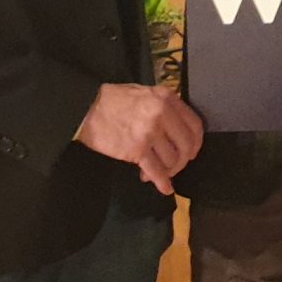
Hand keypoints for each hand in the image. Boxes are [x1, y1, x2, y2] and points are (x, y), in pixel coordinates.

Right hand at [77, 82, 205, 192]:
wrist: (85, 108)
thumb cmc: (112, 100)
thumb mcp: (144, 93)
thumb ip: (164, 106)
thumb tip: (177, 130)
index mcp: (166, 98)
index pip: (194, 125)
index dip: (196, 143)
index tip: (191, 152)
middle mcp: (162, 114)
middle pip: (186, 145)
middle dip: (182, 160)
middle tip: (174, 167)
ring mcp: (150, 132)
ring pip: (171, 160)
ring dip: (167, 170)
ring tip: (155, 172)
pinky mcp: (137, 149)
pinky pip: (156, 171)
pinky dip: (162, 182)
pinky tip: (165, 188)